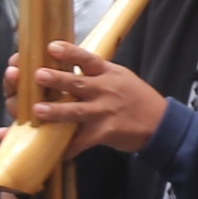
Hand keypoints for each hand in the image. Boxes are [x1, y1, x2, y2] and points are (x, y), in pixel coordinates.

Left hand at [21, 41, 165, 153]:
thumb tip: (72, 64)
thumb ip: (98, 72)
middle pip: (77, 83)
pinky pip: (82, 141)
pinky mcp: (105, 132)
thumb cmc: (137, 98)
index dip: (69, 52)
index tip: (51, 47)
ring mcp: (104, 112)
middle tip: (37, 75)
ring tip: (38, 110)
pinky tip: (53, 151)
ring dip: (56, 111)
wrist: (160, 123)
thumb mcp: (121, 77)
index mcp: (108, 73)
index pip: (87, 59)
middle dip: (56, 79)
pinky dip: (68, 148)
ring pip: (76, 111)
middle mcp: (105, 90)